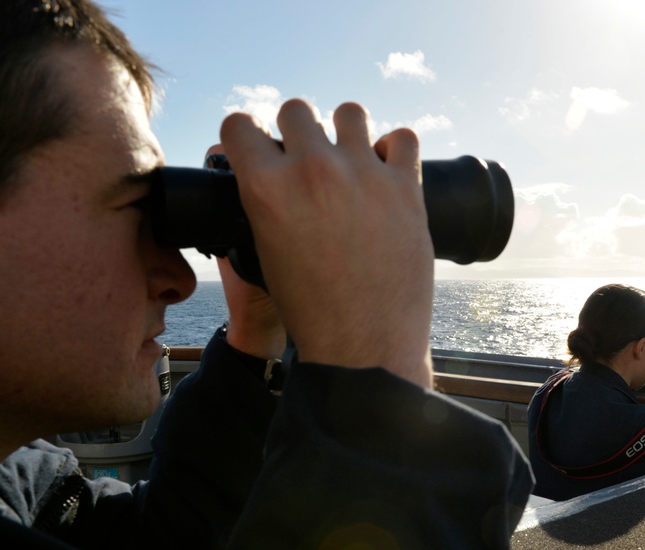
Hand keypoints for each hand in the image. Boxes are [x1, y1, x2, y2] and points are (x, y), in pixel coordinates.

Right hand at [218, 101, 432, 386]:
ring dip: (348, 132)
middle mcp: (312, 169)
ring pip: (349, 112)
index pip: (239, 124)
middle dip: (299, 131)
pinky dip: (397, 150)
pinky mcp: (406, 188)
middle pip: (295, 109)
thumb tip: (270, 174)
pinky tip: (391, 170)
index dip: (248, 137)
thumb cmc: (312, 309)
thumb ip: (264, 203)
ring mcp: (362, 174)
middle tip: (311, 161)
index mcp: (265, 187)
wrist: (364, 345)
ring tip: (354, 160)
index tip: (261, 147)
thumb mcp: (266, 251)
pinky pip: (404, 137)